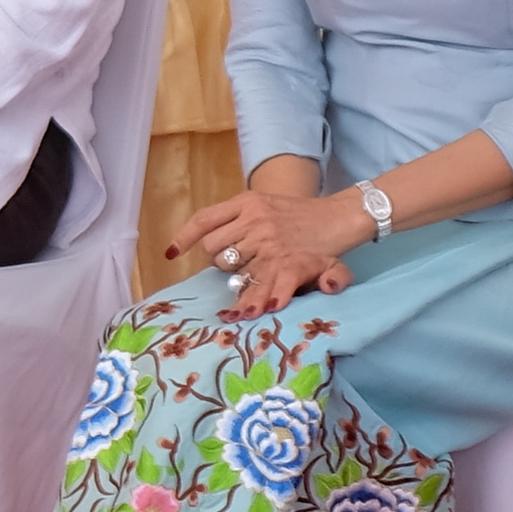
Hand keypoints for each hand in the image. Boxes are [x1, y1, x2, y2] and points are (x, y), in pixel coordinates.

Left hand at [167, 181, 363, 320]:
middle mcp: (255, 219)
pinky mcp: (289, 262)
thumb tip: (196, 245)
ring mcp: (271, 242)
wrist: (341, 215)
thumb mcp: (265, 203)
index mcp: (247, 202)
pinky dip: (258, 298)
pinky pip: (264, 283)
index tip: (171, 253)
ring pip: (233, 269)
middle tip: (239, 263)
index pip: (205, 219)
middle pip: (214, 249)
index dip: (184, 237)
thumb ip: (236, 220)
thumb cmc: (300, 214)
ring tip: (252, 282)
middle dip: (221, 261)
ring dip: (238, 279)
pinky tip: (256, 309)